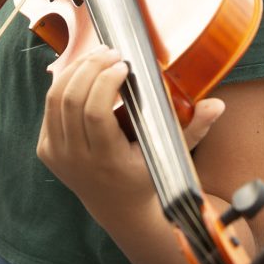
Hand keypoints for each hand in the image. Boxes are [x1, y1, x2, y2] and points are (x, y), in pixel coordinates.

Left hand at [36, 45, 223, 214]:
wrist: (118, 210)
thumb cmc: (147, 177)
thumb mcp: (172, 156)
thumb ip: (195, 129)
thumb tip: (217, 105)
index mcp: (106, 161)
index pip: (94, 113)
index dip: (104, 82)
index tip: (123, 64)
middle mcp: (76, 160)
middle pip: (71, 100)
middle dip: (90, 67)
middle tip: (111, 52)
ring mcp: (57, 155)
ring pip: (55, 99)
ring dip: (75, 70)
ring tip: (98, 56)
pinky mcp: (46, 149)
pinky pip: (50, 107)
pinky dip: (65, 83)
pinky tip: (85, 72)